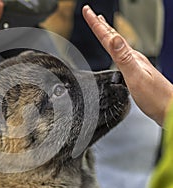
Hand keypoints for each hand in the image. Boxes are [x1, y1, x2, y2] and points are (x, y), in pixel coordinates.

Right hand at [82, 5, 172, 125]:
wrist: (169, 109)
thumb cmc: (155, 97)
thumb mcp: (136, 76)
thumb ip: (123, 58)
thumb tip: (113, 38)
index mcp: (130, 57)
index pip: (109, 37)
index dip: (96, 24)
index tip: (87, 12)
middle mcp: (132, 57)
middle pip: (112, 37)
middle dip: (100, 24)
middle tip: (90, 13)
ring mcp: (134, 63)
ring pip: (116, 44)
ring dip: (106, 33)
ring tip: (101, 26)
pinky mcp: (135, 71)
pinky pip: (120, 54)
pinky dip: (113, 47)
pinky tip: (115, 49)